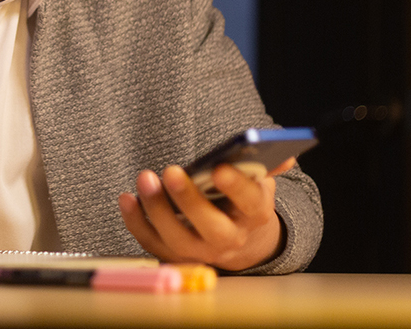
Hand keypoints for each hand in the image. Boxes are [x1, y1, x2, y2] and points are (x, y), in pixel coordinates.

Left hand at [118, 158, 294, 270]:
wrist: (239, 242)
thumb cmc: (242, 202)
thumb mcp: (258, 183)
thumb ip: (267, 165)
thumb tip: (284, 153)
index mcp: (254, 216)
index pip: (249, 203)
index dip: (235, 186)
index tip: (219, 167)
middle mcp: (229, 240)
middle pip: (211, 228)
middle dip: (190, 200)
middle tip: (171, 171)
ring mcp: (200, 252)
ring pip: (178, 239)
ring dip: (157, 210)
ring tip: (145, 179)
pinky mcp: (175, 255)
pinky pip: (152, 243)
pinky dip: (136, 222)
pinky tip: (127, 198)